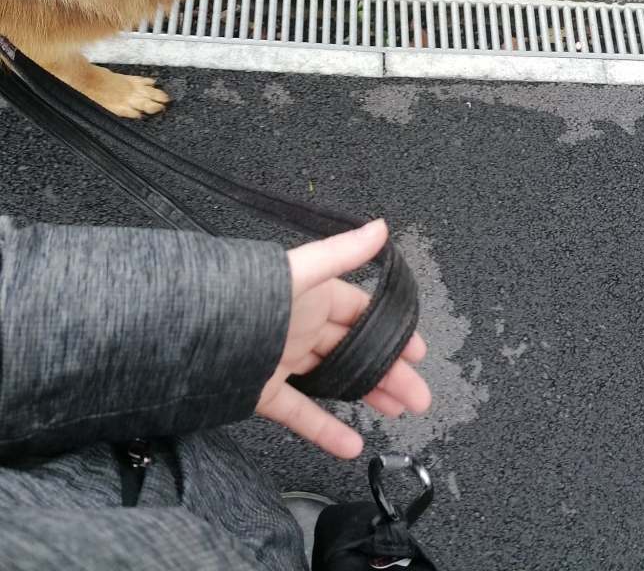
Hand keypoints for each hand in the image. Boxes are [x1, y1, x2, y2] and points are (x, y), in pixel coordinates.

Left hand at [256, 219, 430, 457]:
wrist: (195, 333)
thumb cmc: (249, 295)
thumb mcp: (302, 272)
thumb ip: (341, 254)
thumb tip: (380, 227)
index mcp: (313, 296)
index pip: (361, 313)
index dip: (391, 332)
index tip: (418, 353)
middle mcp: (302, 327)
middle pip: (355, 350)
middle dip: (389, 371)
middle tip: (419, 396)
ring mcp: (284, 360)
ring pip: (335, 381)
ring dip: (368, 397)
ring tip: (398, 413)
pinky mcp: (265, 392)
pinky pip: (301, 413)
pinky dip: (327, 431)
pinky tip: (351, 445)